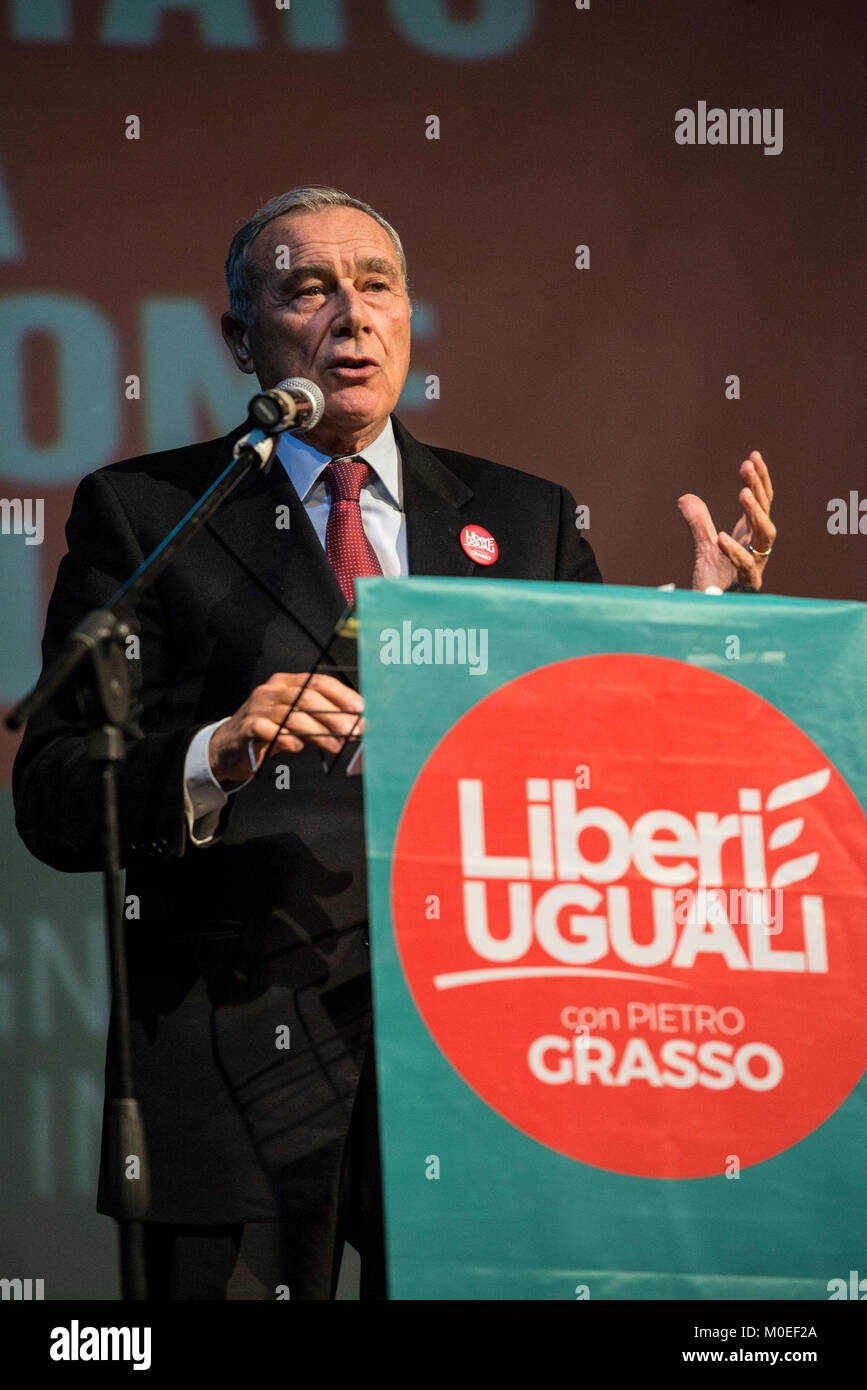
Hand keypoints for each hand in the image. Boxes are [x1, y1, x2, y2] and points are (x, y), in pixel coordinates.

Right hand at [209, 672, 363, 785]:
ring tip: (335, 744)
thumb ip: (319, 720)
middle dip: (333, 714)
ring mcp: (258, 708)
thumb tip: (352, 727)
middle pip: (306, 697)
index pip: (317, 682)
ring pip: (291, 715)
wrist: (229, 745)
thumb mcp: (294, 720)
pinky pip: (268, 730)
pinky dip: (285, 738)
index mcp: (286, 683)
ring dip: (317, 731)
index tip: (359, 708)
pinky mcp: (247, 727)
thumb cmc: (268, 730)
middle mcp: (272, 691)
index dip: (340, 694)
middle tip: (351, 729)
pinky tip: (298, 746)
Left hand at [678, 450, 775, 591]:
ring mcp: (754, 566)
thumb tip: (685, 498)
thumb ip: (699, 523)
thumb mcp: (704, 548)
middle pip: (765, 512)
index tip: (753, 456)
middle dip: (758, 488)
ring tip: (742, 493)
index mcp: (750, 536)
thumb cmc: (714, 583)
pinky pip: (745, 566)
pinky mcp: (746, 585)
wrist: (711, 614)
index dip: (759, 480)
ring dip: (755, 514)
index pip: (760, 502)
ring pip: (765, 536)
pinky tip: (721, 537)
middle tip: (747, 465)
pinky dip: (734, 551)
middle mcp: (757, 548)